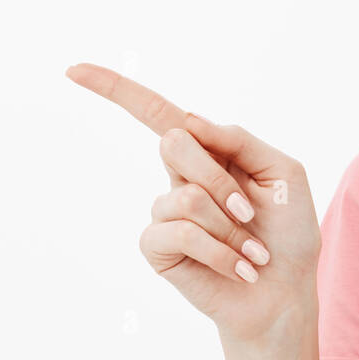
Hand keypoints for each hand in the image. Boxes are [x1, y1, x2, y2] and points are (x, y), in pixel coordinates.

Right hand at [66, 63, 321, 346]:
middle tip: (249, 212)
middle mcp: (180, 176)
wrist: (285, 290)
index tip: (72, 69)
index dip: (114, 89)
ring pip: (185, 196)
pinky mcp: (157, 247)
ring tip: (251, 251)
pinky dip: (219, 251)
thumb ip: (241, 140)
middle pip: (173, 141)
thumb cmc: (287, 232)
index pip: (155, 112)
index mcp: (208, 151)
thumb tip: (190, 120)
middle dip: (219, 178)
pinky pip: (180, 233)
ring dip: (229, 227)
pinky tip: (237, 268)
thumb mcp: (282, 173)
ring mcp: (164, 212)